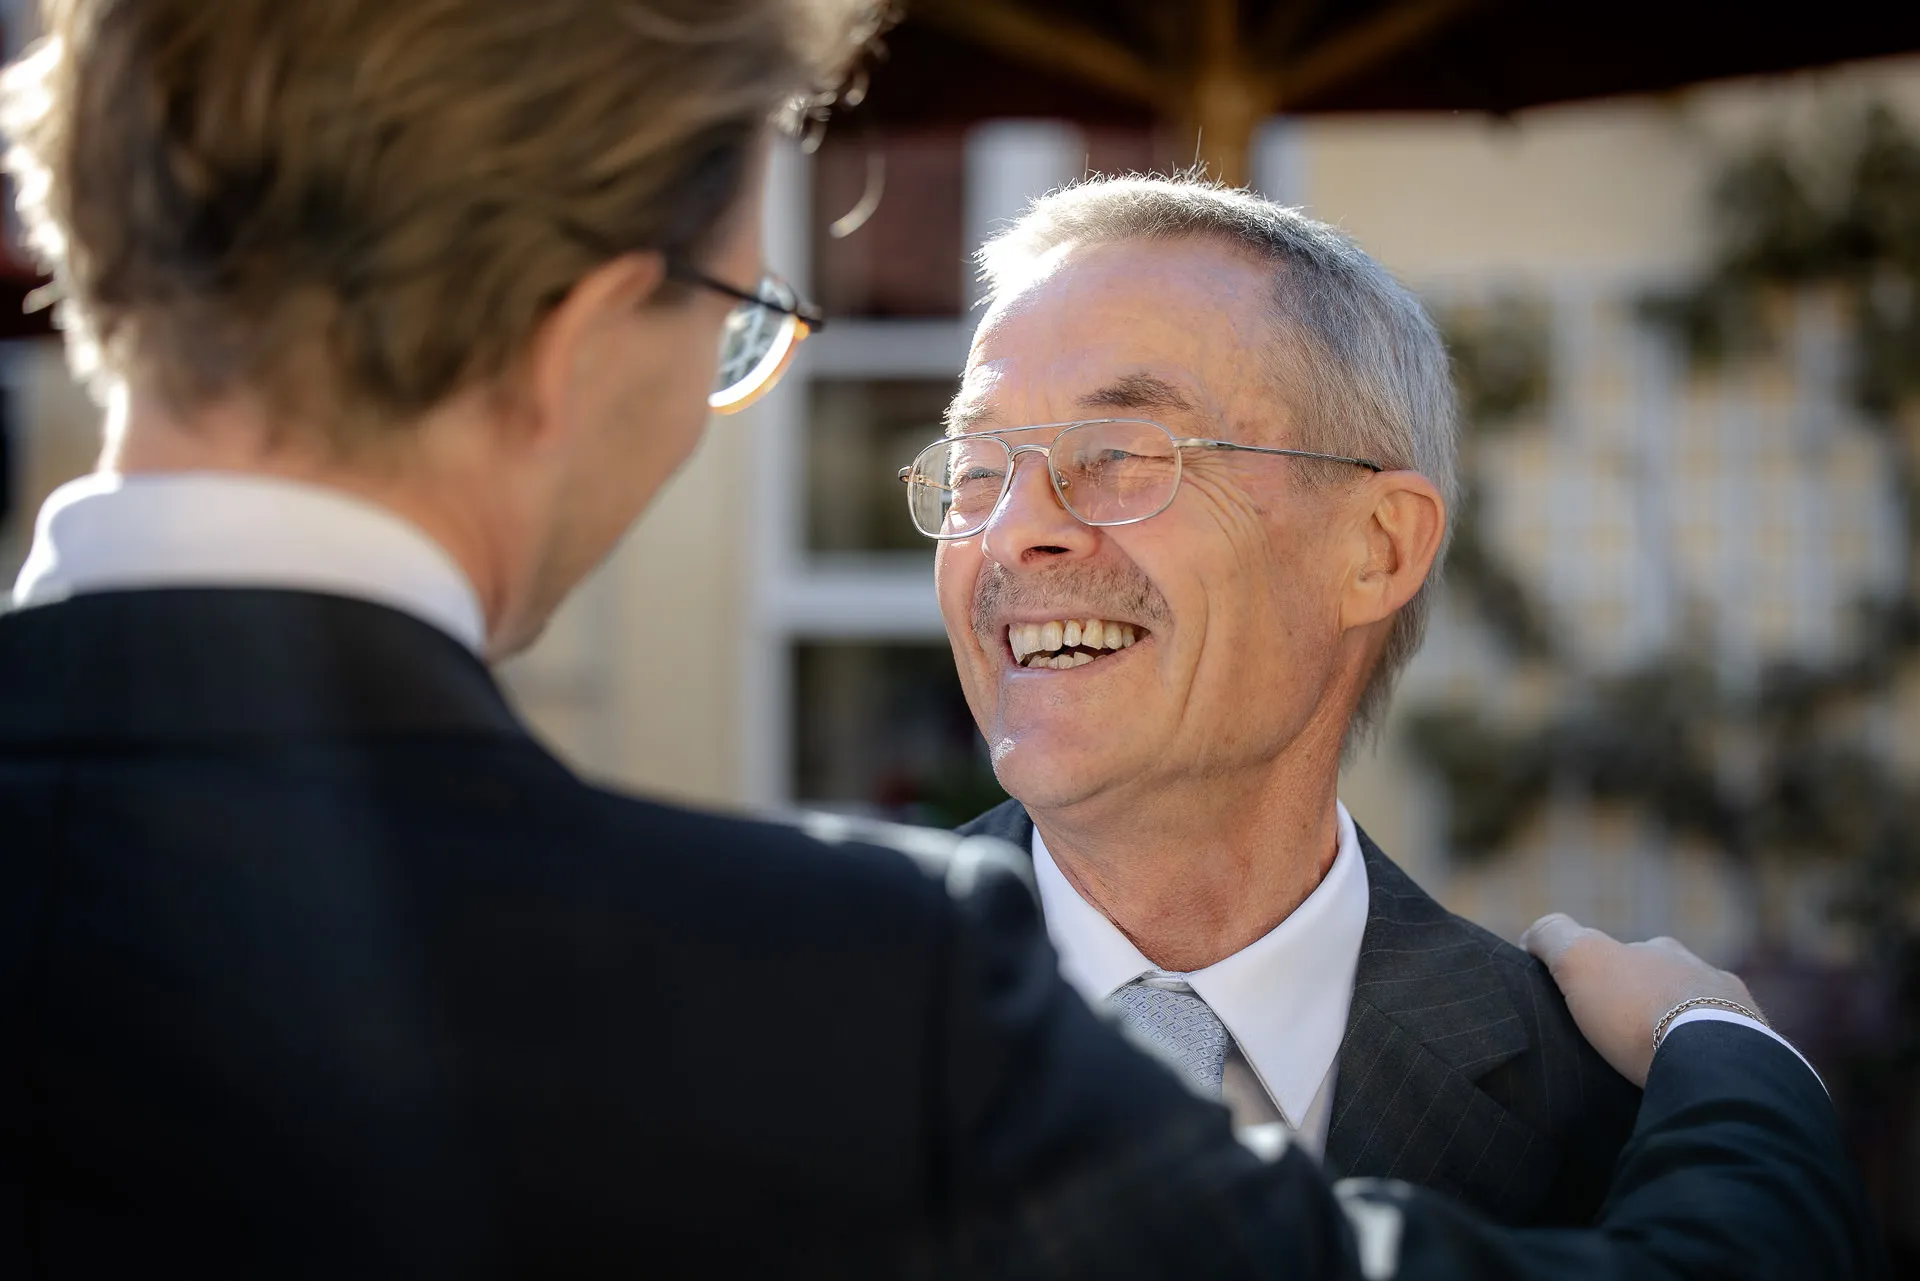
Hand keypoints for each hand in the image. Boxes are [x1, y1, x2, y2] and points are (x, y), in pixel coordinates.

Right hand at [1522, 913, 1761, 1087]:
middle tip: (1620, 1037)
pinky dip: (1709, 1061)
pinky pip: (1727, 1053)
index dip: (1599, 974)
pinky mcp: (1758, 1053)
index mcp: (1663, 950)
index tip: (1584, 1004)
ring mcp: (1739, 1012)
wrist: (1712, 1065)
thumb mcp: (1579, 959)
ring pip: (1701, 1016)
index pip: (1623, 952)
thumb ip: (1553, 935)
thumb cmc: (1638, 1012)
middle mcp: (1705, 971)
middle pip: (1666, 983)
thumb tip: (1532, 937)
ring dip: (1680, 1031)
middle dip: (1645, 1001)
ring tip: (1658, 1065)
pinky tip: (1694, 1080)